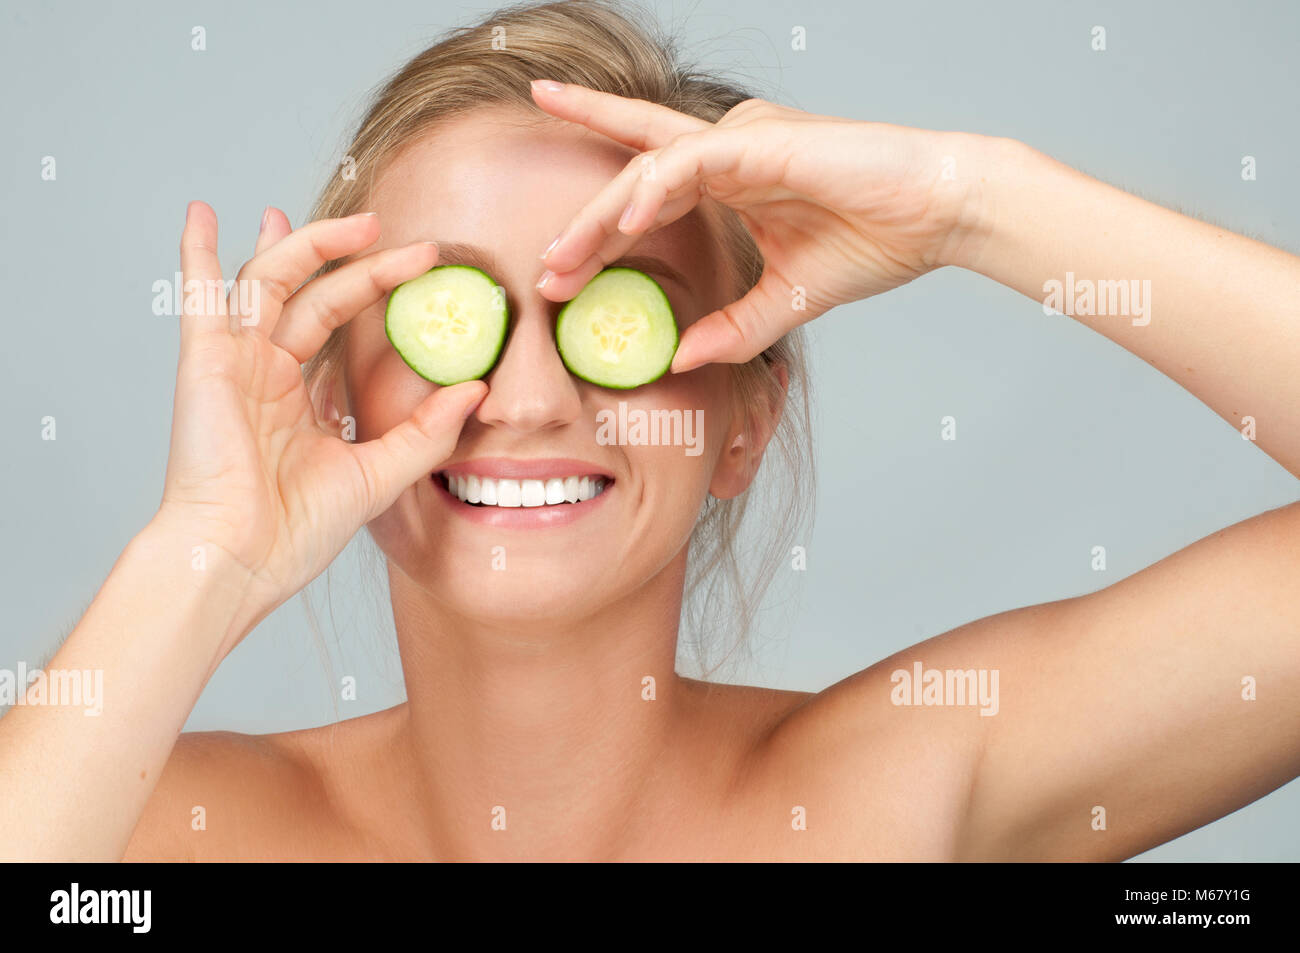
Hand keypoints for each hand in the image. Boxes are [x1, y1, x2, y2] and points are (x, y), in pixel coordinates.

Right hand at [157, 203, 484, 647]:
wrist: (240, 562)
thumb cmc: (295, 532)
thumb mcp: (379, 474)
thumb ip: (426, 431)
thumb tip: (477, 390)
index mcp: (299, 399)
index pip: (339, 326)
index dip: (377, 292)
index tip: (422, 268)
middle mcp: (265, 374)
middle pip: (316, 295)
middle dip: (363, 264)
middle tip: (414, 244)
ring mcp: (235, 364)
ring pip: (272, 282)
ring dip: (310, 244)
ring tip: (362, 223)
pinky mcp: (206, 364)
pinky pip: (200, 297)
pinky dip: (197, 253)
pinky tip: (201, 212)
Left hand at [531, 81, 989, 371]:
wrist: (940, 215)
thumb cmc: (876, 241)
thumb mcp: (786, 302)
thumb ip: (733, 328)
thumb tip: (682, 359)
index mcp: (731, 180)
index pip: (646, 183)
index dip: (597, 218)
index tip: (555, 260)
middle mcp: (728, 152)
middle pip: (633, 176)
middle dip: (584, 226)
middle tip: (544, 269)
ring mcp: (743, 140)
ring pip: (649, 166)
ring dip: (603, 215)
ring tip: (565, 258)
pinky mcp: (763, 142)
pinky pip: (690, 160)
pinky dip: (654, 189)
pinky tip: (623, 223)